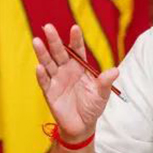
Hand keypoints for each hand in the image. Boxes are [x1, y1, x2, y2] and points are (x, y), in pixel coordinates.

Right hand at [33, 24, 118, 142]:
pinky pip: (44, 81)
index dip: (76, 39)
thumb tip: (115, 71)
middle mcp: (66, 69)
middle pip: (59, 52)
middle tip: (48, 27)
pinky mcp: (49, 92)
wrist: (82, 125)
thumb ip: (106, 82)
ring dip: (42, 53)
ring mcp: (57, 79)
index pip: (77, 49)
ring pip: (48, 63)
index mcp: (80, 66)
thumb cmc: (93, 106)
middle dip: (54, 40)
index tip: (75, 28)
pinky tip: (39, 67)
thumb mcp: (102, 94)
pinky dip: (41, 74)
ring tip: (37, 41)